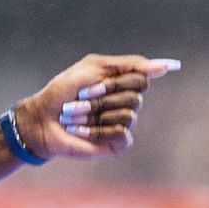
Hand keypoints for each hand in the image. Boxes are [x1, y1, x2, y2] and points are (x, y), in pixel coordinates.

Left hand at [11, 54, 178, 161]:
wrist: (42, 118)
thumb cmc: (63, 91)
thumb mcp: (93, 68)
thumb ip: (130, 65)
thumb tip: (166, 66)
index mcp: (123, 82)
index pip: (141, 78)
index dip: (115, 83)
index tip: (91, 83)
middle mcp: (127, 102)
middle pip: (135, 98)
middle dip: (101, 99)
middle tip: (78, 100)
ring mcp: (123, 123)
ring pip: (128, 115)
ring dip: (95, 114)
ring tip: (74, 115)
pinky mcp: (118, 142)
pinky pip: (122, 134)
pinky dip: (96, 130)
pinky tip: (80, 130)